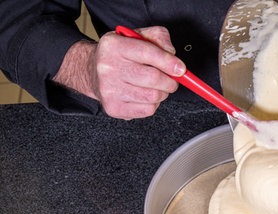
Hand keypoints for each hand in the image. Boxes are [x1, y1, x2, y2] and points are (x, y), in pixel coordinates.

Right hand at [54, 26, 185, 119]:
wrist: (91, 71)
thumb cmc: (119, 54)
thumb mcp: (135, 35)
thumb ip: (157, 37)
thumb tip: (172, 54)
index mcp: (114, 45)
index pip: (148, 53)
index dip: (170, 62)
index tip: (181, 69)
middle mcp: (108, 67)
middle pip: (153, 78)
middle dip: (170, 81)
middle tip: (171, 80)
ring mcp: (109, 90)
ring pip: (153, 96)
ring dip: (162, 93)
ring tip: (157, 87)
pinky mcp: (114, 108)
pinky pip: (147, 110)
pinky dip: (153, 104)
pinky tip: (145, 95)